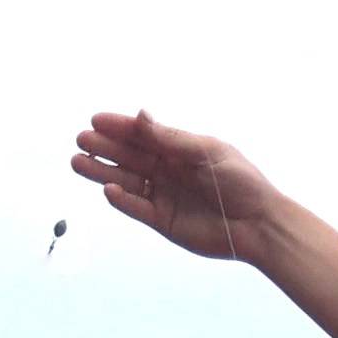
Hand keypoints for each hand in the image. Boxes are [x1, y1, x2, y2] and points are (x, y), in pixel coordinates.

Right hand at [71, 110, 281, 262]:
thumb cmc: (241, 181)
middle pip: (129, 156)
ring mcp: (164, 195)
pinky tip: (107, 189)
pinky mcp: (163, 220)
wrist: (259, 224)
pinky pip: (136, 208)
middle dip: (105, 147)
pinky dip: (121, 199)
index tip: (96, 120)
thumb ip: (170, 138)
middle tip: (81, 140)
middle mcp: (168, 170)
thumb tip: (140, 114)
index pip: (143, 135)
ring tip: (78, 163)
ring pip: (126, 180)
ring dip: (103, 171)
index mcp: (180, 149)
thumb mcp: (206, 152)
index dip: (119, 126)